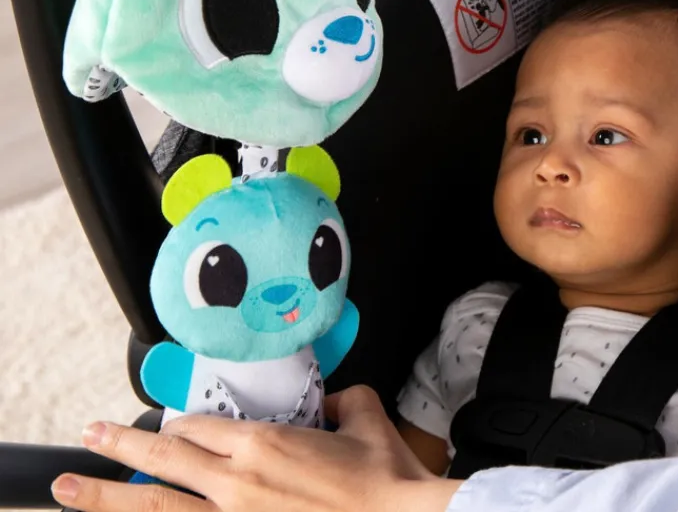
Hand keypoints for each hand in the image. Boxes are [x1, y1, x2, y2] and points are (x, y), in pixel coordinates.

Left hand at [52, 387, 462, 511]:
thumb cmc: (383, 477)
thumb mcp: (364, 414)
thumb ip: (341, 400)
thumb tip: (332, 404)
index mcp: (263, 442)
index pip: (198, 425)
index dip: (177, 423)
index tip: (170, 427)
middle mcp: (237, 481)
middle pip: (161, 461)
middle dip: (118, 445)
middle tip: (90, 436)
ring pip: (156, 508)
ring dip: (109, 497)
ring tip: (72, 488)